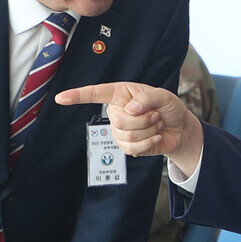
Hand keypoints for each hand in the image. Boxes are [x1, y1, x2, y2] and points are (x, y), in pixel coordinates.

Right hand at [55, 82, 203, 175]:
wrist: (180, 130)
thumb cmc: (170, 108)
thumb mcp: (164, 96)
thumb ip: (148, 98)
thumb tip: (130, 109)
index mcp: (121, 93)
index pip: (96, 93)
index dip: (77, 96)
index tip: (60, 98)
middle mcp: (117, 110)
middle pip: (118, 119)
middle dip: (143, 120)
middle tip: (156, 115)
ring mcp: (120, 130)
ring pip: (126, 135)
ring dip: (148, 130)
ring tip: (156, 124)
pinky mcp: (126, 146)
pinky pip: (131, 149)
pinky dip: (148, 143)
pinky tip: (155, 137)